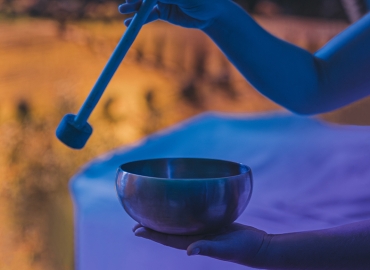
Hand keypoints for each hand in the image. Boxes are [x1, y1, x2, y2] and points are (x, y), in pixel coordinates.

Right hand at [118, 0, 226, 28]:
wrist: (211, 15)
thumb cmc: (202, 0)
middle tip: (127, 2)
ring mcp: (162, 1)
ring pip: (144, 4)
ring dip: (133, 7)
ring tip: (123, 10)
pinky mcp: (163, 13)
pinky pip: (149, 16)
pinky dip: (140, 20)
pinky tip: (129, 23)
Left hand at [132, 223, 268, 266]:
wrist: (260, 247)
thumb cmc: (245, 250)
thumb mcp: (227, 249)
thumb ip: (209, 249)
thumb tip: (190, 251)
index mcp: (196, 243)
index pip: (168, 239)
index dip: (151, 234)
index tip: (135, 229)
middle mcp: (197, 237)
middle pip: (170, 231)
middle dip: (153, 227)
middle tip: (137, 220)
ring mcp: (205, 231)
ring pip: (180, 224)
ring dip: (166, 220)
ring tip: (154, 213)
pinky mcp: (214, 224)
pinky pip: (194, 218)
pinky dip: (184, 213)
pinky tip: (182, 205)